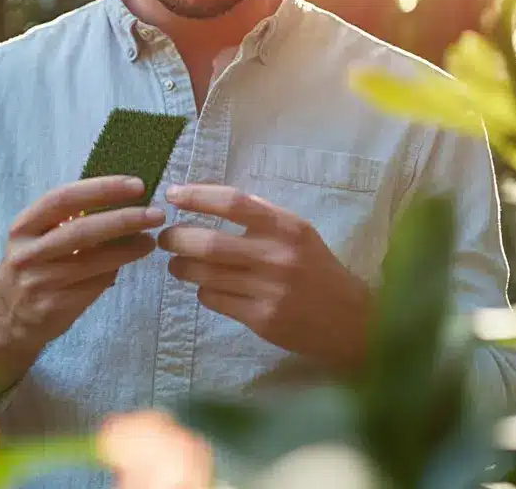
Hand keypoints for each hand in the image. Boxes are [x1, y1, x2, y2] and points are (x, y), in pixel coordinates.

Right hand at [0, 175, 163, 355]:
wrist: (6, 317)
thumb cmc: (31, 266)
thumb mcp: (35, 237)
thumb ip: (66, 218)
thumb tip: (118, 198)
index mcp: (23, 227)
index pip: (64, 198)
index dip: (101, 189)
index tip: (136, 185)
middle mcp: (29, 252)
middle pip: (82, 230)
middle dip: (124, 219)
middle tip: (155, 214)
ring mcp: (41, 281)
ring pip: (94, 260)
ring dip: (128, 248)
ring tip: (150, 239)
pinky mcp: (55, 306)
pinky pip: (95, 284)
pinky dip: (116, 269)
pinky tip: (129, 261)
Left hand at [158, 184, 372, 374]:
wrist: (350, 320)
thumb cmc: (317, 269)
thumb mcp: (298, 233)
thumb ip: (260, 217)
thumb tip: (205, 198)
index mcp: (287, 227)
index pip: (232, 203)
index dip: (197, 196)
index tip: (172, 195)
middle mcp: (277, 256)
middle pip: (209, 242)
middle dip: (176, 238)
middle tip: (165, 237)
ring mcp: (269, 290)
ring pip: (205, 274)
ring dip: (182, 267)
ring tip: (177, 263)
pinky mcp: (261, 320)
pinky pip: (214, 300)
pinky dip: (203, 291)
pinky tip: (207, 288)